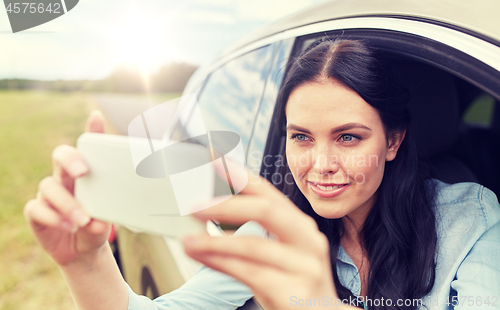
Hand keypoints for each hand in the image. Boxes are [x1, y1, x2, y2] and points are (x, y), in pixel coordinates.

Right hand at [24, 111, 110, 266]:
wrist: (82, 251)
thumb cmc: (96, 227)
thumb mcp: (107, 222)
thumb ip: (105, 220)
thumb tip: (100, 222)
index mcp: (86, 175)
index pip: (87, 149)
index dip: (91, 131)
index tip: (96, 117)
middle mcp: (65, 179)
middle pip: (61, 155)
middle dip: (71, 159)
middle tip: (83, 171)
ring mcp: (49, 194)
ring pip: (49, 186)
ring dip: (67, 203)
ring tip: (83, 220)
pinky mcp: (37, 212)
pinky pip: (37, 208)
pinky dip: (53, 217)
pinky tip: (67, 226)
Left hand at [182, 161, 341, 309]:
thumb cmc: (294, 281)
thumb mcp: (280, 251)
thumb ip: (254, 232)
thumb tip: (211, 212)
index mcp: (300, 225)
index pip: (268, 192)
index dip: (240, 175)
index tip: (213, 161)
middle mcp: (306, 240)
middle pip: (265, 210)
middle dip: (226, 204)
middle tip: (194, 204)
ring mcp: (303, 265)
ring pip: (252, 245)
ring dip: (214, 241)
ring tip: (187, 240)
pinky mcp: (293, 291)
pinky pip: (248, 273)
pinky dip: (219, 263)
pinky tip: (201, 257)